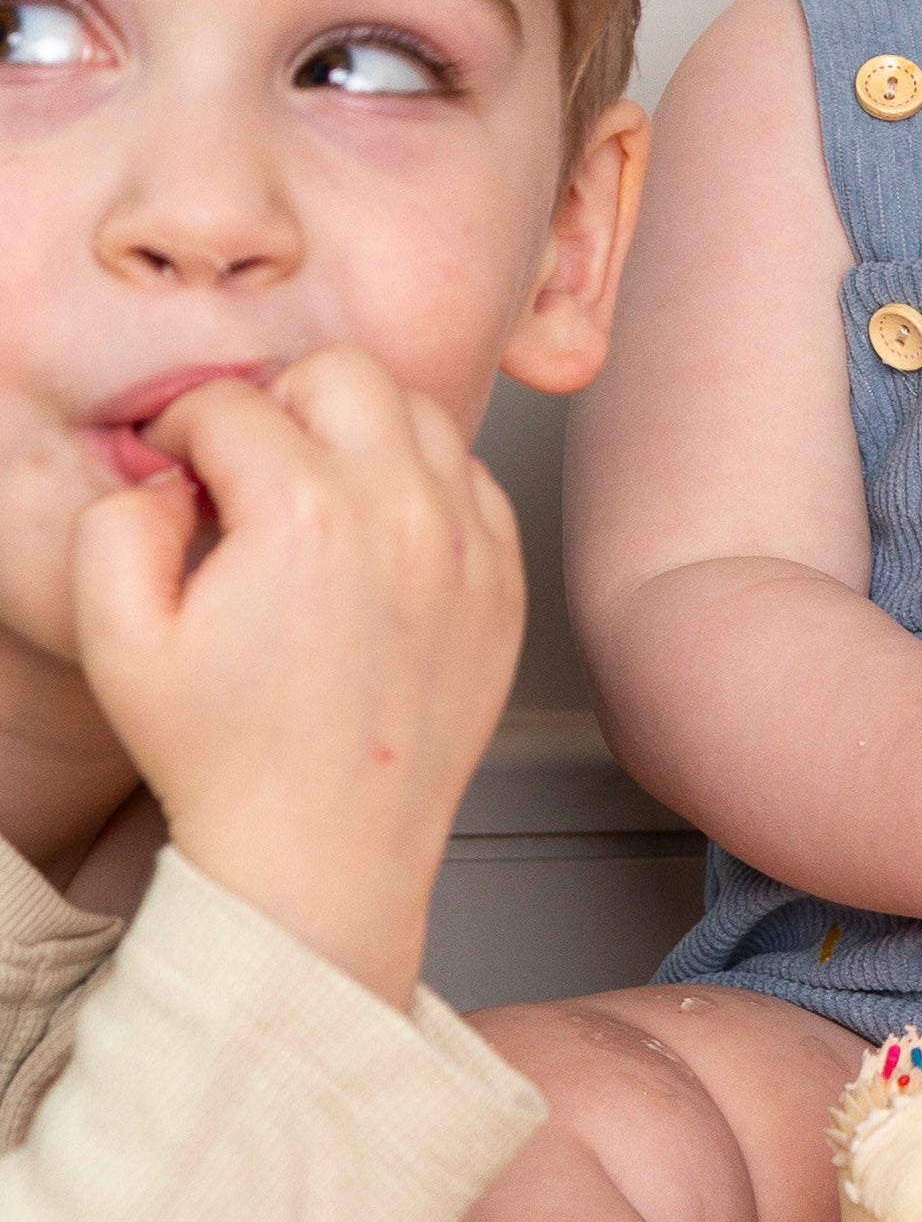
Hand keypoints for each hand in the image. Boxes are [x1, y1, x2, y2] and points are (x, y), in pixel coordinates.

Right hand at [70, 348, 523, 1003]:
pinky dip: (424, 486)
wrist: (325, 849)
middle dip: (281, 403)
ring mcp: (469, 546)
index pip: (230, 404)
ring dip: (359, 433)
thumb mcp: (116, 637)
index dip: (182, 432)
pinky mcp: (505, 582)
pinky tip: (378, 538)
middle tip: (251, 468)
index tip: (178, 477)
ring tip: (316, 497)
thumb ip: (119, 520)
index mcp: (306, 513)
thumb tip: (171, 472)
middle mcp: (404, 513)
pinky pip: (474, 480)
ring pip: (421, 413)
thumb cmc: (223, 753)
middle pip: (343, 372)